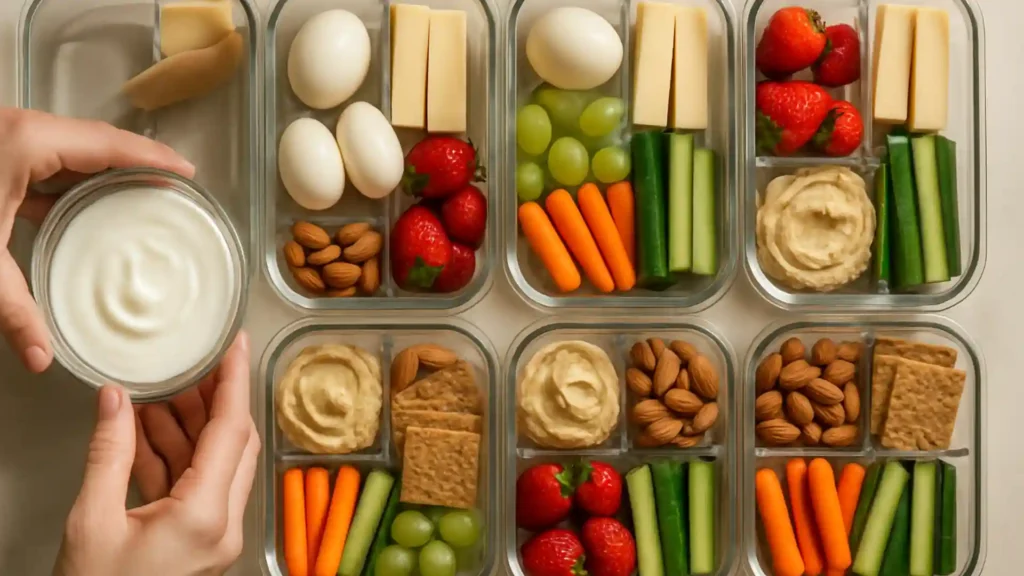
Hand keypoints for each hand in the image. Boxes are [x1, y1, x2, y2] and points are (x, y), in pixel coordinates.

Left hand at [0, 108, 193, 372]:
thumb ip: (12, 309)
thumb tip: (43, 357)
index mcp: (27, 143)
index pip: (110, 144)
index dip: (154, 157)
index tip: (186, 172)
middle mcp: (20, 131)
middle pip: (96, 141)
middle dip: (137, 162)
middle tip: (173, 186)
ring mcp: (4, 139)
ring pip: (71, 149)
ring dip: (104, 171)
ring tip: (140, 196)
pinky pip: (45, 162)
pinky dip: (70, 181)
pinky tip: (82, 207)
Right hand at [53, 332, 258, 575]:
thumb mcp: (91, 520)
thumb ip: (109, 452)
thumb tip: (115, 398)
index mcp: (207, 515)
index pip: (233, 430)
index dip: (234, 380)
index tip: (236, 344)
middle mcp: (224, 524)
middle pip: (232, 443)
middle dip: (211, 399)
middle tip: (191, 363)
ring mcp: (215, 537)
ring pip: (214, 463)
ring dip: (189, 426)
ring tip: (161, 390)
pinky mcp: (198, 544)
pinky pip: (196, 487)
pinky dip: (174, 457)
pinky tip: (147, 431)